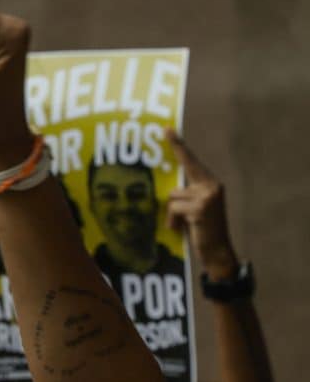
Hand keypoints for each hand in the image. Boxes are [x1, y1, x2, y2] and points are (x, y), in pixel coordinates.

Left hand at [166, 130, 238, 279]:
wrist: (217, 252)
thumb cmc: (201, 230)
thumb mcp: (193, 209)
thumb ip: (185, 195)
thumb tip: (165, 188)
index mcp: (210, 183)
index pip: (191, 161)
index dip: (178, 145)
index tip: (167, 129)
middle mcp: (212, 185)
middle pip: (180, 176)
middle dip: (172, 171)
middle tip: (164, 132)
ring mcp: (207, 196)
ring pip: (173, 196)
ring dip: (172, 213)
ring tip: (183, 224)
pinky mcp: (200, 208)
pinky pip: (174, 208)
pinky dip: (173, 220)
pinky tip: (182, 228)